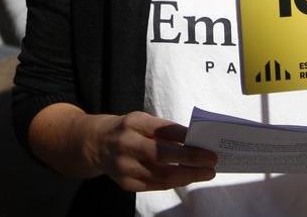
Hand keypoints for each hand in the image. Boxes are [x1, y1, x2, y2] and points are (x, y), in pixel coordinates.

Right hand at [86, 111, 216, 191]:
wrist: (94, 145)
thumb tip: (194, 140)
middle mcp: (126, 145)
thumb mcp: (142, 121)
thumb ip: (164, 129)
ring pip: (162, 175)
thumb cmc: (126, 130)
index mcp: (132, 123)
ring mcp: (124, 167)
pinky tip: (188, 178)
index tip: (207, 145)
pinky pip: (156, 185)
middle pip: (162, 155)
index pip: (163, 131)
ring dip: (188, 175)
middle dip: (191, 160)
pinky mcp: (126, 184)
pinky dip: (175, 182)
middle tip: (212, 163)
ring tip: (206, 173)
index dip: (187, 139)